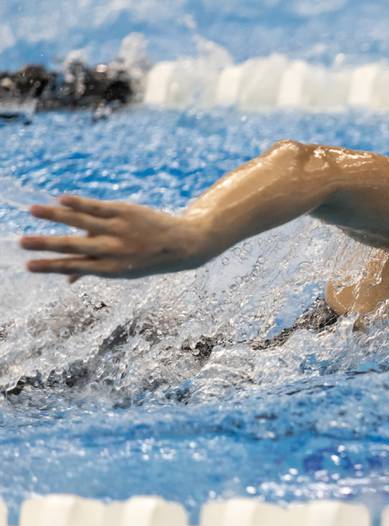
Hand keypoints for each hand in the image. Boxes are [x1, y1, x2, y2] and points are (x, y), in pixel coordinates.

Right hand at [20, 195, 207, 281]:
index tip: (29, 266)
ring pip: (82, 221)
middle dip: (46, 244)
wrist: (185, 244)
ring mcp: (119, 230)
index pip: (74, 266)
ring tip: (33, 211)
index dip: (50, 267)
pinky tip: (61, 199)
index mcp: (111, 268)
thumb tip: (66, 279)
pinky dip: (79, 203)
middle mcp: (113, 250)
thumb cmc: (149, 258)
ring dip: (55, 216)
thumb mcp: (125, 270)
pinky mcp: (126, 212)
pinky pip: (98, 207)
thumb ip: (95, 269)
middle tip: (21, 242)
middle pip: (74, 246)